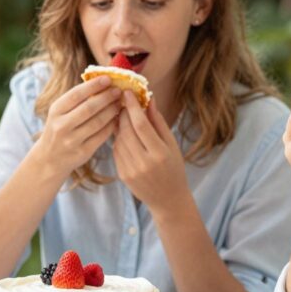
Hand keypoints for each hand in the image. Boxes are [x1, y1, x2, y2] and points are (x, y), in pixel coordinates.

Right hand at [34, 77, 121, 177]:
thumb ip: (76, 99)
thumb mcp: (60, 112)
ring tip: (120, 103)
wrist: (50, 158)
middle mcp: (61, 125)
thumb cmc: (60, 128)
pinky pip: (102, 136)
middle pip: (89, 108)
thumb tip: (101, 81)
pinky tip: (117, 118)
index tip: (108, 79)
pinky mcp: (83, 152)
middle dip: (106, 97)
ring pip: (98, 122)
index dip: (94, 85)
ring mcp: (72, 140)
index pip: (76, 94)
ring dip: (112, 111)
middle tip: (118, 91)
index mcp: (56, 110)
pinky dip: (112, 125)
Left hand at [113, 92, 188, 214]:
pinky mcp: (122, 175)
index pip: (141, 125)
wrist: (168, 199)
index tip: (127, 92)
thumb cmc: (174, 169)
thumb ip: (159, 122)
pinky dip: (118, 139)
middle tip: (122, 101)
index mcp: (159, 153)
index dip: (132, 106)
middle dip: (123, 113)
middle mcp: (143, 162)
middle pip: (126, 131)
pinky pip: (116, 151)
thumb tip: (149, 99)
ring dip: (119, 125)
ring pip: (119, 140)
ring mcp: (131, 170)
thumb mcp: (172, 145)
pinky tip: (123, 133)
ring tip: (123, 115)